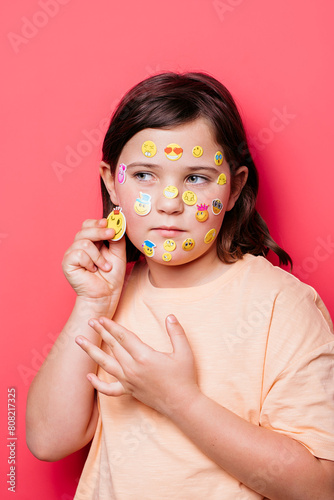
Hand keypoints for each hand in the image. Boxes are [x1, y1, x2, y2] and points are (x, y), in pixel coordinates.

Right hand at [62, 218, 125, 302]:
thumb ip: (117, 238)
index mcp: (91, 242)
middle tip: (112, 234)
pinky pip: (79, 254)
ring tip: (104, 267)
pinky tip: (92, 271)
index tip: (108, 223)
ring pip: (84, 242)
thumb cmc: (111, 276)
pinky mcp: (67, 262)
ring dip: (98, 256)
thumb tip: (117, 224)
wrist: (106, 295)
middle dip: (100, 231)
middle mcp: (79, 246)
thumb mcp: (118, 253)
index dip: (97, 222)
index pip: (88, 225)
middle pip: (85, 229)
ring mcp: (72, 253)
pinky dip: (90, 262)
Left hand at [75, 315, 199, 415]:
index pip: (123, 337)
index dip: (111, 326)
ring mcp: (129, 381)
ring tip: (79, 341)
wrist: (182, 404)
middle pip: (112, 346)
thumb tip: (170, 316)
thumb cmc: (184, 377)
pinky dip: (97, 384)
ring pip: (105, 364)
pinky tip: (88, 377)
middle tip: (89, 321)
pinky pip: (109, 390)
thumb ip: (176, 332)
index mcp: (144, 356)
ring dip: (91, 351)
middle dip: (100, 332)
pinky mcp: (129, 391)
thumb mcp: (184, 352)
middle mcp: (133, 368)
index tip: (101, 318)